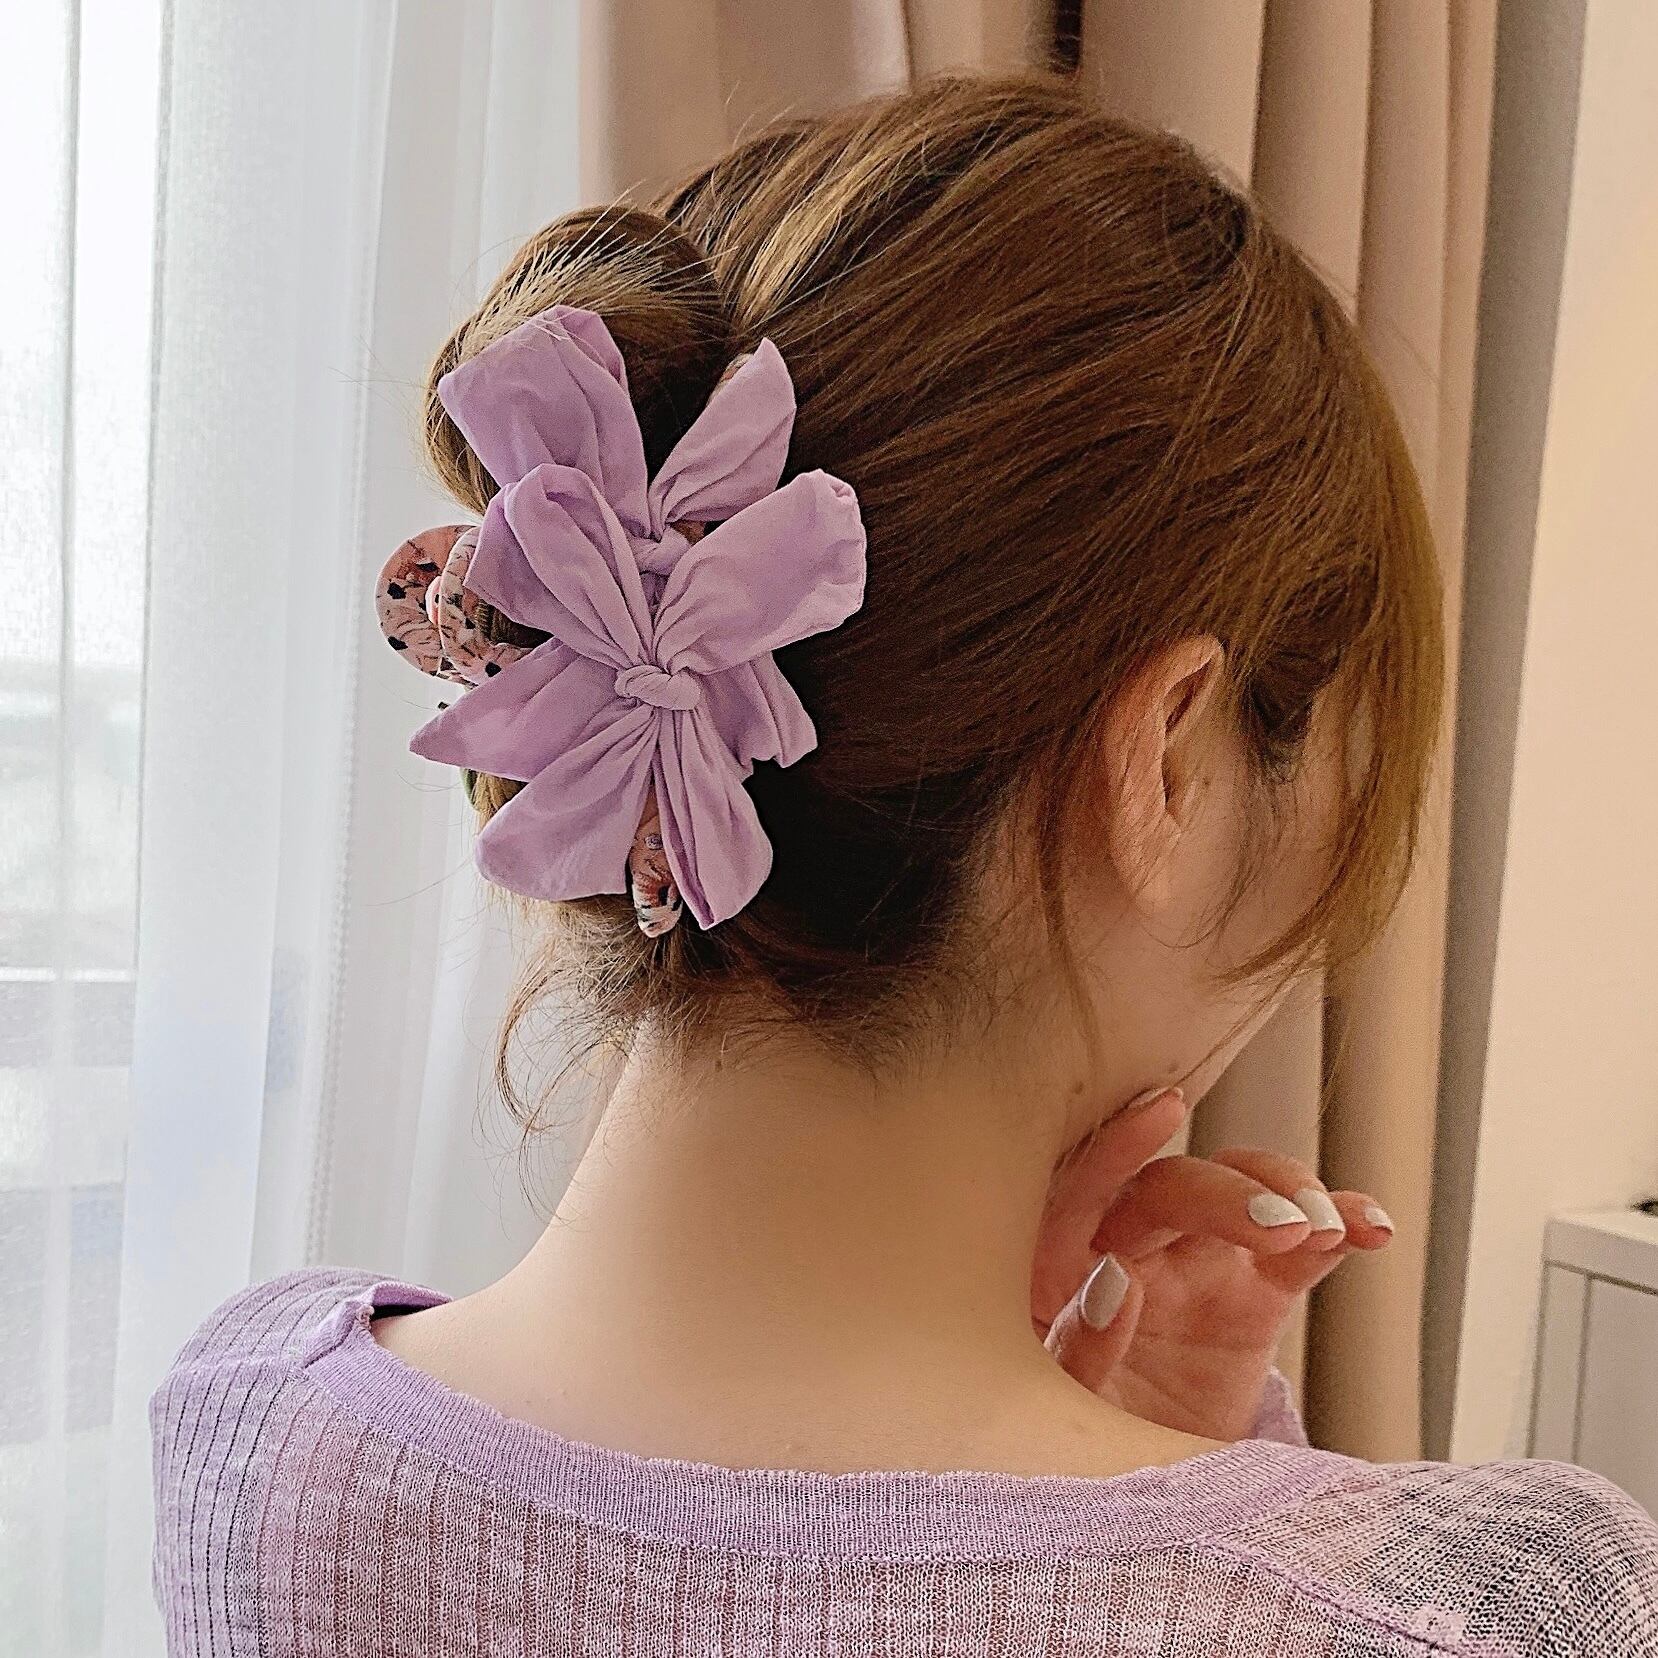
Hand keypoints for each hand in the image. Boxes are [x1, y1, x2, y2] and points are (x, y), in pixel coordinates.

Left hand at [1030, 1089, 1394, 1440]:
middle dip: (1227, 1196)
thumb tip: (1112, 1278)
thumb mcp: (1062, 1410)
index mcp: (1060, 1266)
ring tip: (1322, 1230)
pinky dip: (1338, 1227)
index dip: (1120, 1145)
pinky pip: (1300, 1248)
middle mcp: (1128, 1246)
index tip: (1164, 1112)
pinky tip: (1371, 1229)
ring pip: (1240, 1193)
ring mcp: (1195, 1263)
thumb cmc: (1077, 1441)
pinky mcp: (1255, 1292)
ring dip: (1284, 1194)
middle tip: (1279, 1227)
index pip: (1082, 1188)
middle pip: (1171, 1190)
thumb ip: (1078, 1349)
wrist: (1142, 1500)